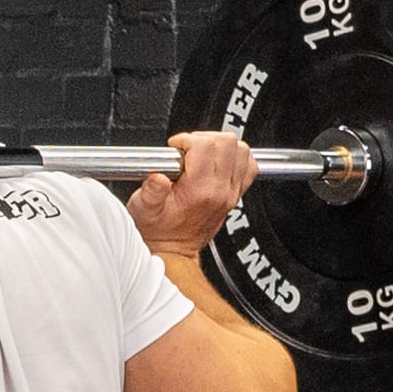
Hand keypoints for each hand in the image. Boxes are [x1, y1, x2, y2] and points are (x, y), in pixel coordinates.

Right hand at [125, 130, 255, 255]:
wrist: (173, 252)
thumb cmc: (159, 232)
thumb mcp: (143, 210)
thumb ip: (150, 191)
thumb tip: (158, 177)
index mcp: (199, 190)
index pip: (204, 145)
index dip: (186, 140)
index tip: (175, 148)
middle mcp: (220, 190)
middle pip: (227, 142)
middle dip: (205, 139)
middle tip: (189, 149)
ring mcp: (231, 193)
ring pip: (242, 151)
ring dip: (222, 146)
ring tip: (203, 154)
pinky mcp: (235, 195)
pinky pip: (249, 166)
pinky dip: (237, 158)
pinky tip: (219, 162)